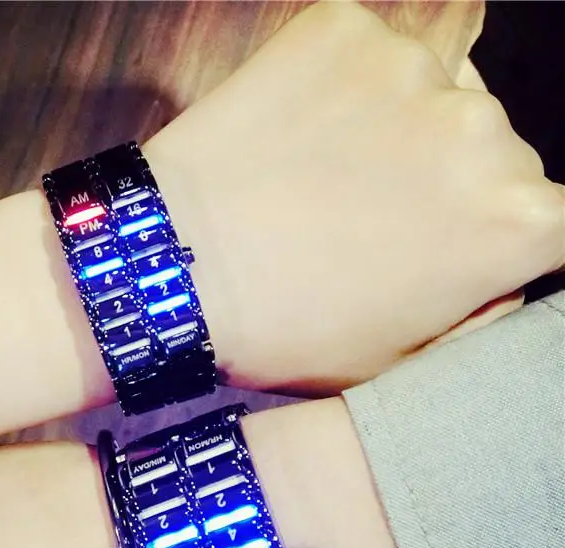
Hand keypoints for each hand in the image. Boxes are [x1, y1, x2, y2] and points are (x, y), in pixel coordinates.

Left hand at [144, 1, 564, 393]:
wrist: (174, 266)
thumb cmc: (287, 331)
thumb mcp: (398, 361)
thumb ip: (477, 310)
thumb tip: (508, 270)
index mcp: (513, 222)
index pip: (551, 219)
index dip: (502, 237)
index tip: (453, 246)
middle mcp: (483, 132)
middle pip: (496, 154)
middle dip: (450, 186)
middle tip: (372, 220)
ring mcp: (412, 69)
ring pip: (433, 98)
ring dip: (398, 133)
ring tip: (324, 178)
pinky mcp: (345, 29)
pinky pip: (368, 58)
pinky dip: (344, 91)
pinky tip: (296, 138)